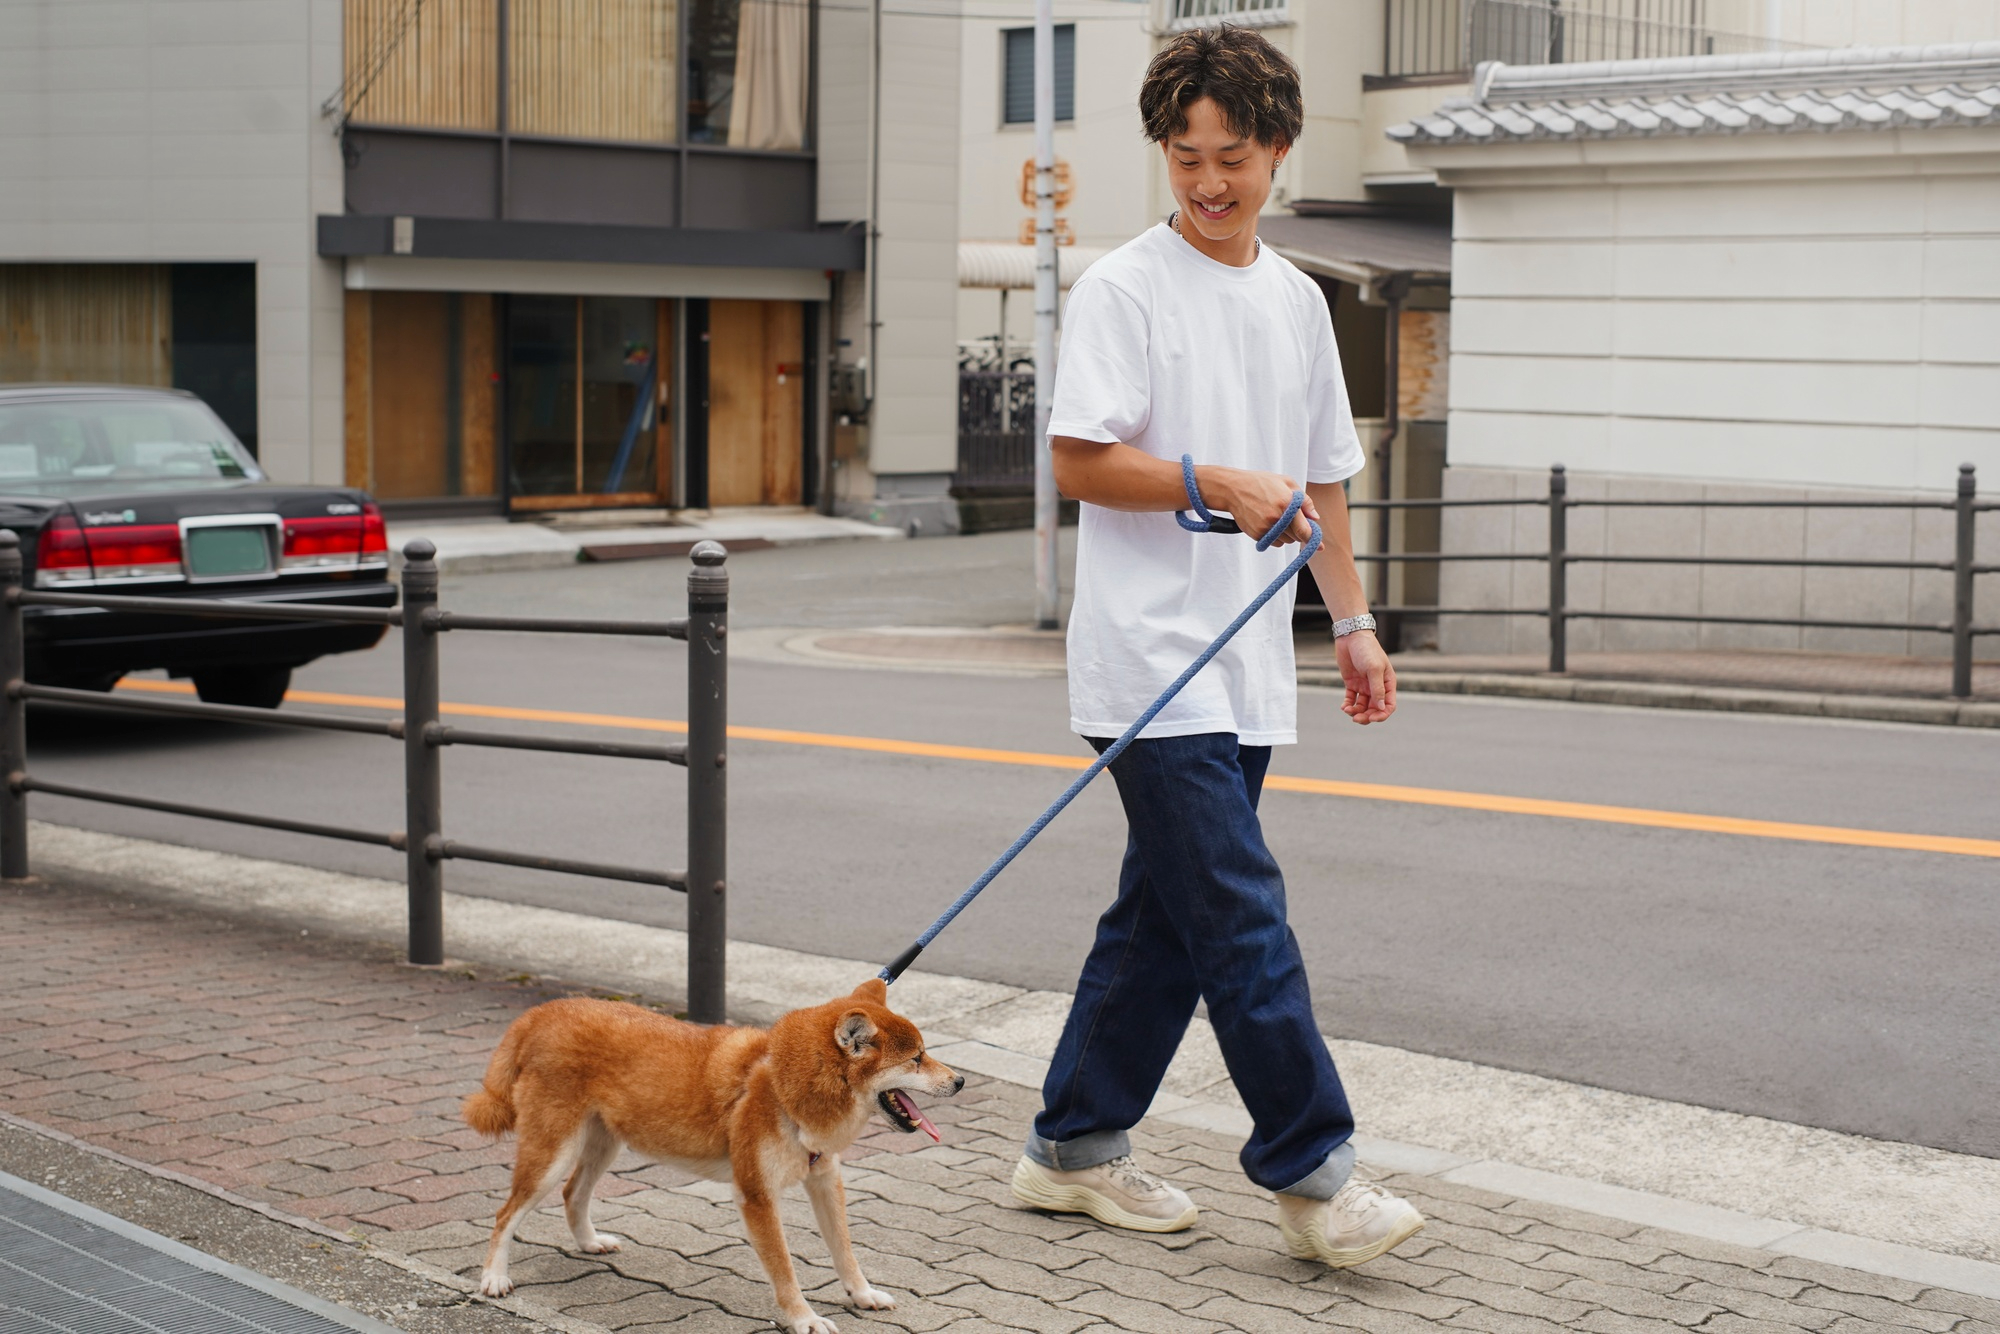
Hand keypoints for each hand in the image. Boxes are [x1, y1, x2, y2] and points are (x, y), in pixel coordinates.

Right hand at [1196, 466, 1318, 546]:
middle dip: (1299, 532)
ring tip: (1278, 518)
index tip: (1319, 545)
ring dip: (1288, 534)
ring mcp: (1265, 527)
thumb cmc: (1261, 483)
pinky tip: (1270, 523)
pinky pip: (1274, 543)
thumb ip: (1304, 500)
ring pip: (1286, 541)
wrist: (1233, 488)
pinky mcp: (1256, 534)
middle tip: (1293, 521)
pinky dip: (1276, 536)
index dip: (1313, 539)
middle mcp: (1276, 518)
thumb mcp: (1286, 482)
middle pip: (1296, 537)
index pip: (1305, 530)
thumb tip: (1315, 518)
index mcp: (1287, 503)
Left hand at [1337, 630, 1395, 724]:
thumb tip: (1381, 708)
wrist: (1351, 637)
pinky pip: (1351, 699)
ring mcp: (1364, 685)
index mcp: (1388, 683)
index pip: (1388, 705)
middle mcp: (1377, 686)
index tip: (1372, 718)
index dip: (1382, 715)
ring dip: (1356, 712)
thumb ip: (1377, 689)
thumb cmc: (1367, 650)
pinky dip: (1348, 705)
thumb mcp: (1374, 669)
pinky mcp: (1352, 683)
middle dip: (1366, 716)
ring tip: (1347, 711)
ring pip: (1362, 706)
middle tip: (1356, 718)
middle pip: (1374, 709)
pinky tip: (1344, 707)